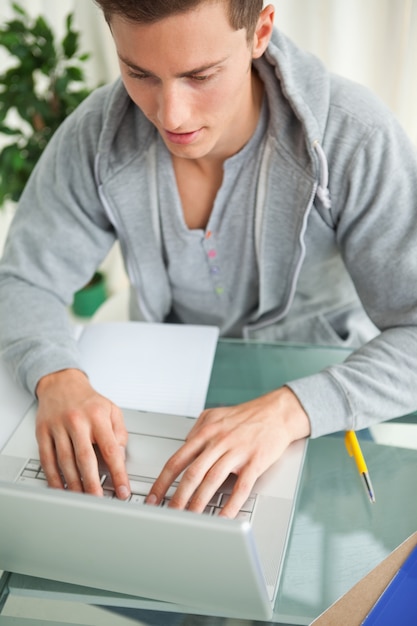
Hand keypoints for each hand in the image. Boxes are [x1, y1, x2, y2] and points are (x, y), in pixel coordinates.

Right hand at [35, 368, 129, 498]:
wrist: (62, 383)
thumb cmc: (89, 400)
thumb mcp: (112, 410)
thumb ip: (120, 433)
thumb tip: (120, 457)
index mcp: (97, 416)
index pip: (111, 449)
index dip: (118, 473)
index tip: (123, 489)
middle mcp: (77, 421)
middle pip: (85, 459)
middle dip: (93, 484)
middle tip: (100, 501)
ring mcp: (58, 427)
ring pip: (65, 462)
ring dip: (74, 484)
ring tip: (83, 498)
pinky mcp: (43, 432)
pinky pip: (47, 460)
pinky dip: (54, 477)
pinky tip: (61, 488)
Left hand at [147, 387, 309, 517]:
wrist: (277, 412)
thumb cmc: (247, 415)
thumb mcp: (214, 415)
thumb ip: (196, 430)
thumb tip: (183, 448)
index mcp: (205, 432)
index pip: (177, 460)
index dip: (163, 481)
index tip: (154, 497)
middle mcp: (218, 442)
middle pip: (192, 474)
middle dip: (178, 498)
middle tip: (169, 515)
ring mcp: (237, 452)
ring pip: (212, 482)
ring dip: (199, 503)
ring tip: (191, 520)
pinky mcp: (255, 462)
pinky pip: (241, 488)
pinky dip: (231, 505)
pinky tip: (224, 517)